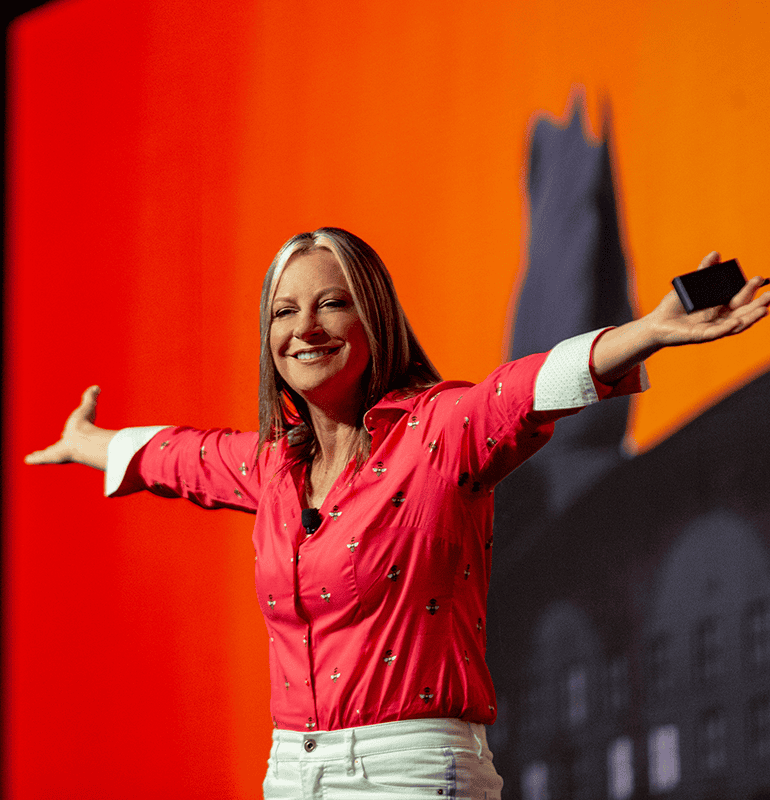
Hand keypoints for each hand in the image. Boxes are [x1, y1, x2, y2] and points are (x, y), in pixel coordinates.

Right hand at [25, 385, 111, 468]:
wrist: (82, 440)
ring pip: (48, 453)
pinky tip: (27, 459)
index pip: (70, 433)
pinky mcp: (50, 456)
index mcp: (75, 433)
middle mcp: (67, 443)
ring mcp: (58, 451)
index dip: (67, 433)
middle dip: (53, 447)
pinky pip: (40, 458)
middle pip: (59, 445)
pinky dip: (34, 458)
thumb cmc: (85, 424)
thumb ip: (91, 397)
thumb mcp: (88, 407)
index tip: (64, 432)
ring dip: (41, 454)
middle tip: (47, 447)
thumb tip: (97, 387)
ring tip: (33, 456)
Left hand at [648, 251, 769, 346]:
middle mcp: (719, 319)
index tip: (759, 278)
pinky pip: (716, 333)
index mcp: (719, 307)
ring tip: (764, 310)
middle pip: (744, 313)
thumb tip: (716, 253)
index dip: (751, 290)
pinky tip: (737, 322)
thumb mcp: (690, 285)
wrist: (655, 322)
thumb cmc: (673, 306)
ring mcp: (712, 329)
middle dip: (758, 304)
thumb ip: (703, 271)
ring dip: (750, 318)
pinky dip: (727, 328)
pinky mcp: (700, 336)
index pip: (740, 299)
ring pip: (736, 325)